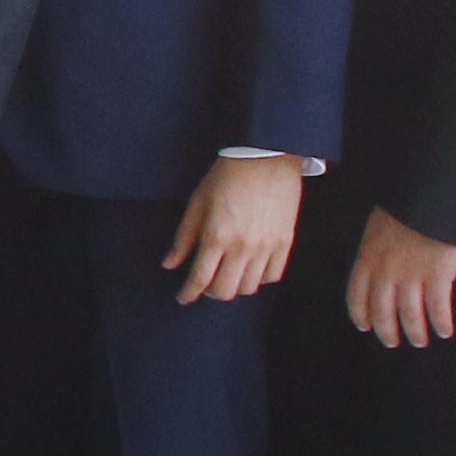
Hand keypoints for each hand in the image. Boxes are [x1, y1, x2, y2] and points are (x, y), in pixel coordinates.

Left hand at [167, 152, 305, 305]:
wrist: (266, 157)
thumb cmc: (227, 176)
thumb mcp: (197, 203)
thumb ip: (184, 237)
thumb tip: (170, 264)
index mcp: (217, 236)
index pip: (200, 279)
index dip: (188, 293)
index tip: (183, 297)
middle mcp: (242, 247)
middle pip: (225, 291)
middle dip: (210, 292)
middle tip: (205, 283)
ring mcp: (266, 247)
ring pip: (249, 287)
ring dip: (234, 286)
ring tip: (227, 273)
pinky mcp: (285, 242)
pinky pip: (272, 276)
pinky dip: (258, 278)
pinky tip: (249, 267)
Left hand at [346, 207, 455, 347]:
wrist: (429, 194)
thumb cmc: (406, 205)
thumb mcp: (379, 226)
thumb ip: (377, 249)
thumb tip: (379, 263)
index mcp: (367, 258)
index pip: (357, 295)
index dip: (360, 314)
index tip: (365, 326)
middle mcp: (386, 272)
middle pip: (382, 311)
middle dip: (386, 331)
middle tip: (392, 342)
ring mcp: (411, 276)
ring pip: (409, 315)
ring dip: (415, 331)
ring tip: (420, 340)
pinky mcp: (437, 276)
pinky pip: (437, 307)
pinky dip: (440, 322)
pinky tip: (444, 330)